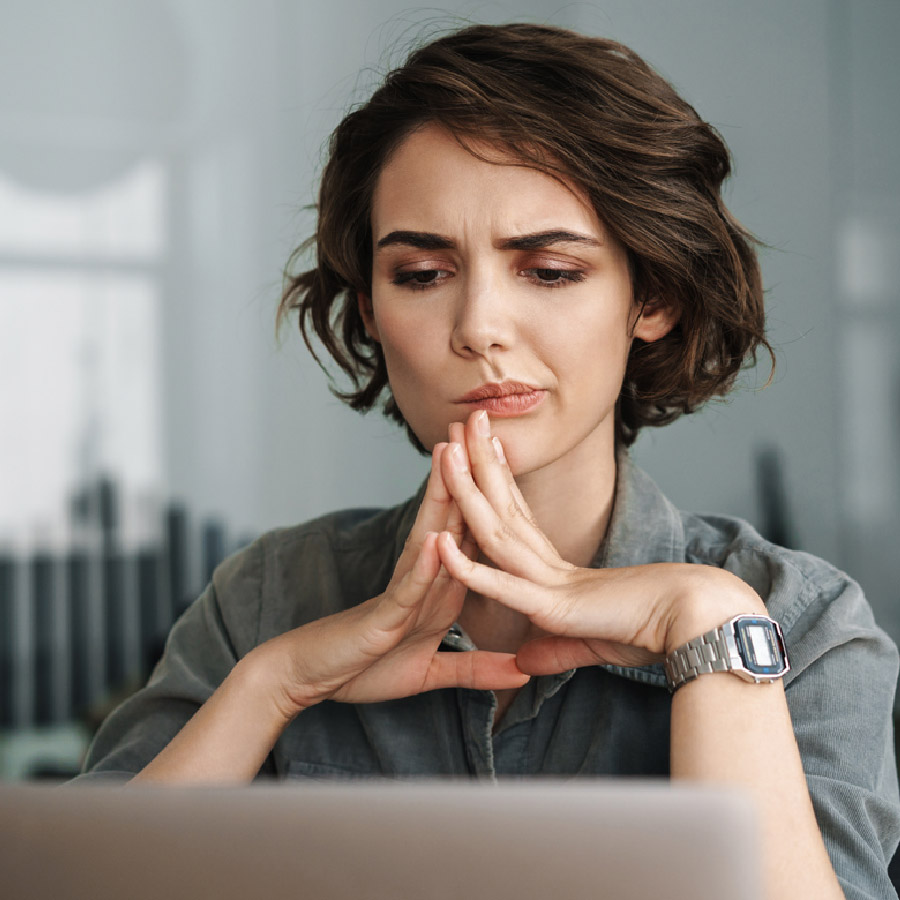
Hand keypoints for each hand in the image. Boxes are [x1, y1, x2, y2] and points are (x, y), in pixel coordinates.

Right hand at [257, 439, 528, 716]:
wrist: (308, 679)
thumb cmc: (364, 669)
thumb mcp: (430, 674)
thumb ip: (476, 670)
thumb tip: (523, 673)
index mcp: (437, 591)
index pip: (468, 535)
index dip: (489, 497)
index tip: (505, 458)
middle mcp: (420, 583)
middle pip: (449, 520)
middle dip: (466, 475)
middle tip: (478, 426)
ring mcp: (402, 597)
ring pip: (427, 541)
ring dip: (442, 499)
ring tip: (453, 454)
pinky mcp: (384, 620)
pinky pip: (407, 591)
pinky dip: (422, 568)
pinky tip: (436, 541)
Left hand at [435, 411, 764, 675]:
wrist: (699, 623)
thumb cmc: (654, 629)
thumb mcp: (590, 645)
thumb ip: (554, 650)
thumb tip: (523, 661)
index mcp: (558, 569)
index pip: (516, 517)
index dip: (494, 482)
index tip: (475, 449)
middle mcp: (549, 567)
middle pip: (503, 507)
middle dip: (479, 463)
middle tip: (463, 421)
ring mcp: (549, 582)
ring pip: (496, 530)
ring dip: (467, 489)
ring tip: (448, 448)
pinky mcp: (554, 606)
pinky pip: (503, 584)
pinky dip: (469, 568)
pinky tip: (439, 546)